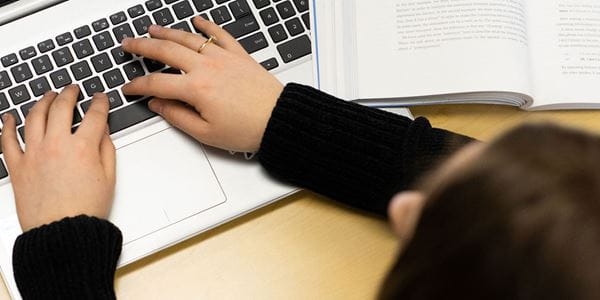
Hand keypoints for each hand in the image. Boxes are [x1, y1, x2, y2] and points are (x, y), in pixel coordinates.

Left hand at [1, 86, 115, 230]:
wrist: (61, 232)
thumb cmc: (85, 210)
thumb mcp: (109, 178)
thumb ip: (106, 149)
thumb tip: (102, 132)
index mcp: (83, 148)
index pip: (94, 115)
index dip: (99, 103)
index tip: (99, 98)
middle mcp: (56, 145)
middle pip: (61, 108)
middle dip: (69, 94)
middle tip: (72, 89)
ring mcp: (34, 154)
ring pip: (34, 117)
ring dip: (42, 102)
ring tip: (47, 96)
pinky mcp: (17, 166)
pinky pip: (7, 140)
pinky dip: (7, 126)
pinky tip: (9, 118)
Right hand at [121, 17, 283, 151]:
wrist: (279, 119)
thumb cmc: (248, 129)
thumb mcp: (206, 133)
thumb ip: (177, 117)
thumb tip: (157, 104)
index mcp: (197, 89)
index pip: (156, 82)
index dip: (138, 85)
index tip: (129, 88)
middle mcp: (207, 68)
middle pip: (166, 51)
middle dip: (142, 47)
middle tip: (128, 44)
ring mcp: (223, 58)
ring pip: (188, 38)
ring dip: (167, 32)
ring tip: (152, 29)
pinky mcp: (239, 55)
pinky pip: (220, 34)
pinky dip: (207, 25)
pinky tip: (198, 20)